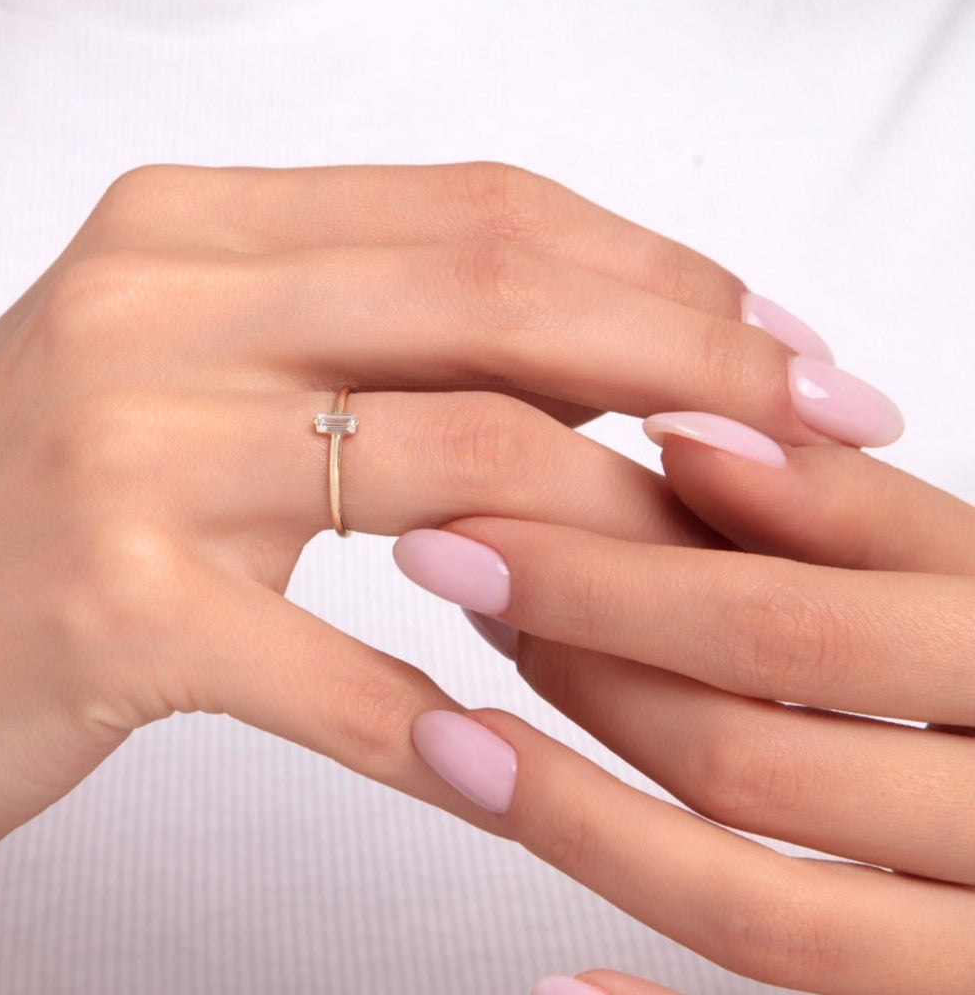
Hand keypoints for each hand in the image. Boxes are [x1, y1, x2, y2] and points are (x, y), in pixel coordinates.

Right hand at [0, 161, 835, 980]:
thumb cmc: (14, 522)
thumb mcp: (179, 381)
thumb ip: (347, 346)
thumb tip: (574, 370)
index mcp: (187, 226)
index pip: (480, 209)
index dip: (656, 268)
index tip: (777, 344)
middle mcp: (156, 299)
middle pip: (492, 294)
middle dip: (692, 360)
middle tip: (826, 427)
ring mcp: (124, 444)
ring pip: (451, 457)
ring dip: (613, 540)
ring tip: (718, 598)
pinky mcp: (103, 603)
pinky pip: (328, 663)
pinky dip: (442, 725)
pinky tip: (520, 769)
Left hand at [394, 416, 973, 993]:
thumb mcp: (972, 573)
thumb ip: (848, 510)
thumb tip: (686, 434)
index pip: (781, 628)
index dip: (603, 580)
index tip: (466, 534)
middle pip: (746, 760)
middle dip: (579, 678)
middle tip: (462, 608)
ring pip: (751, 910)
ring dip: (576, 822)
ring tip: (452, 741)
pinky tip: (546, 977)